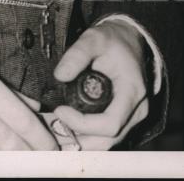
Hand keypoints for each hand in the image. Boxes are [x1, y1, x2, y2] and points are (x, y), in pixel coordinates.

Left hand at [50, 20, 148, 149]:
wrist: (128, 41)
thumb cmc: (113, 41)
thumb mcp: (94, 38)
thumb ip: (77, 54)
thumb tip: (60, 75)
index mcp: (132, 92)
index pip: (110, 124)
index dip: (83, 124)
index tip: (60, 110)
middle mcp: (135, 112)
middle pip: (106, 141)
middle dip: (76, 138)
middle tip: (49, 126)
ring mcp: (129, 119)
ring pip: (103, 143)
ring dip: (77, 141)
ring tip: (51, 129)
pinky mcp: (121, 120)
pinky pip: (102, 137)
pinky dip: (83, 137)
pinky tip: (63, 128)